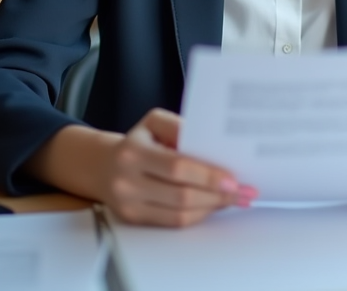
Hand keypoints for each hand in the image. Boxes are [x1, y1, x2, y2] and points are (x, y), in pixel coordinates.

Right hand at [102, 108, 257, 226]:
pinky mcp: (133, 220)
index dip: (208, 176)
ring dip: (212, 208)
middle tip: (243, 192)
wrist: (103, 165)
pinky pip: (172, 223)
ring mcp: (128, 204)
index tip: (233, 178)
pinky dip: (197, 215)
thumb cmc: (138, 141)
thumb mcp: (155, 122)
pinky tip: (212, 206)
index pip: (178, 168)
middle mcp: (127, 181)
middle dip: (217, 195)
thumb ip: (181, 128)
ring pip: (179, 214)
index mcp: (133, 152)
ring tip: (234, 199)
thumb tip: (212, 146)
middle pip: (181, 195)